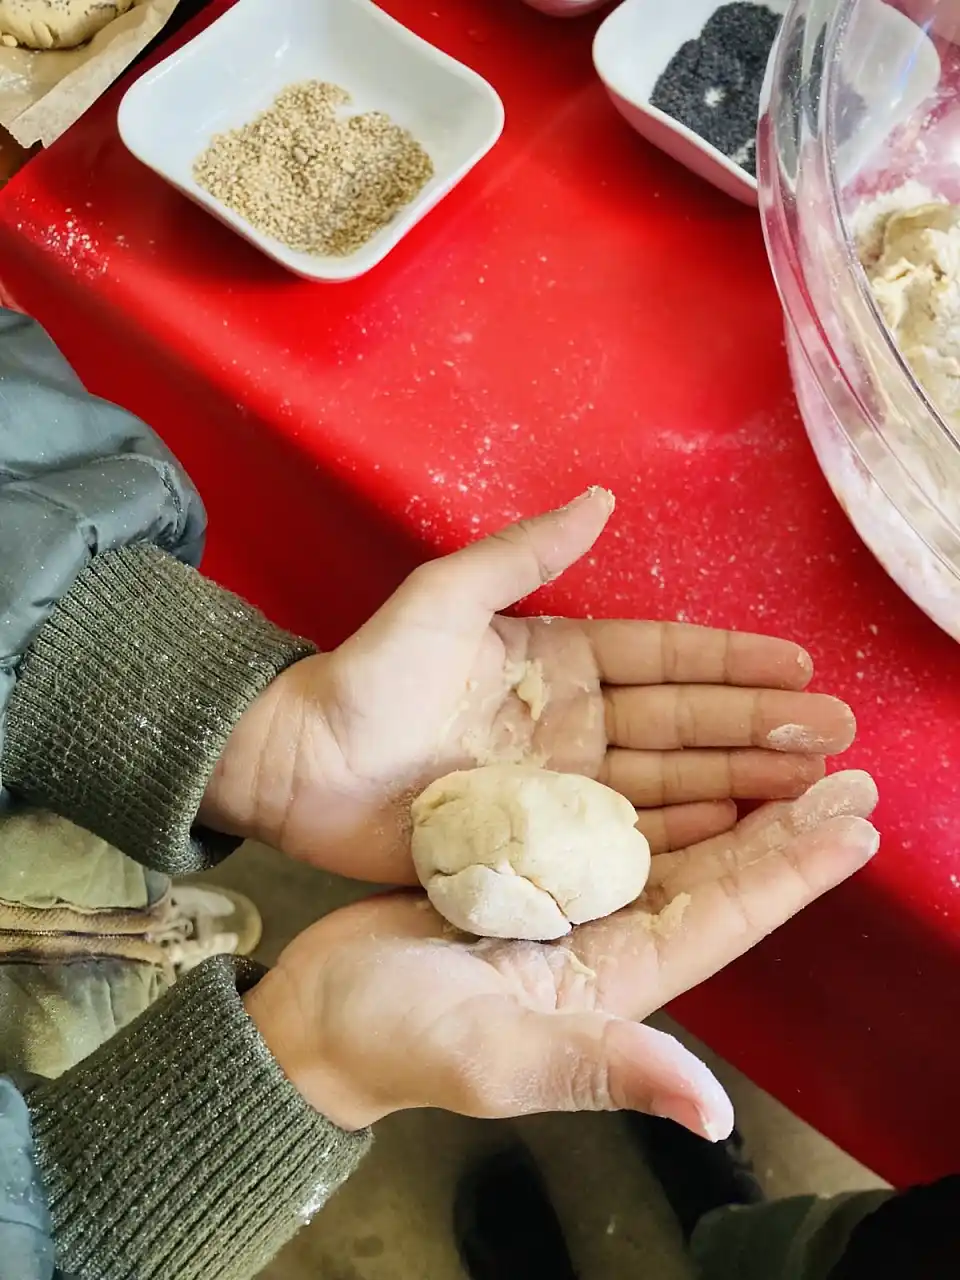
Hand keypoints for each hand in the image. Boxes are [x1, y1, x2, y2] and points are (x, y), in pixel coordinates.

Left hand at [204, 488, 855, 882]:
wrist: (303, 766)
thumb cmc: (369, 676)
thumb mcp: (445, 598)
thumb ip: (521, 555)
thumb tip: (602, 500)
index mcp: (560, 660)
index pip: (664, 658)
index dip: (732, 662)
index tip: (798, 668)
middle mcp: (575, 722)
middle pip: (684, 723)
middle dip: (759, 728)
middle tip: (835, 738)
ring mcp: (564, 784)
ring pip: (669, 781)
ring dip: (739, 783)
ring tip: (808, 788)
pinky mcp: (545, 839)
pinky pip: (626, 836)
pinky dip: (683, 835)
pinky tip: (737, 835)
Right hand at [244, 771, 878, 1138]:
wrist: (321, 1016)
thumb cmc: (394, 1041)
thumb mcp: (493, 1059)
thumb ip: (597, 1070)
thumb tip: (710, 1110)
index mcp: (613, 984)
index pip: (720, 921)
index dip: (788, 877)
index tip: (852, 829)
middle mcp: (606, 942)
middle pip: (711, 877)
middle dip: (782, 830)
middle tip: (848, 775)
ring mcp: (569, 908)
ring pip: (668, 849)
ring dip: (732, 806)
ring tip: (786, 761)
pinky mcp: (529, 874)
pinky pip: (607, 829)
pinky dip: (651, 795)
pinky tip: (678, 764)